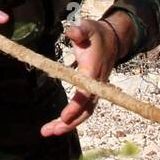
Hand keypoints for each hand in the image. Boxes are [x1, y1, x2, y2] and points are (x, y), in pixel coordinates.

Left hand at [40, 18, 115, 135]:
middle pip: (86, 109)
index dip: (76, 105)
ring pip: (85, 112)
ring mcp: (96, 90)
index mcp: (93, 70)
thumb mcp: (87, 27)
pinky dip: (71, 119)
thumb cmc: (95, 34)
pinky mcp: (91, 92)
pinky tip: (56, 125)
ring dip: (68, 125)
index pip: (85, 92)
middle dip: (70, 123)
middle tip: (50, 131)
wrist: (111, 39)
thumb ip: (79, 30)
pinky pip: (83, 109)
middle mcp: (97, 84)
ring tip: (48, 132)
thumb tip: (72, 32)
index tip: (64, 116)